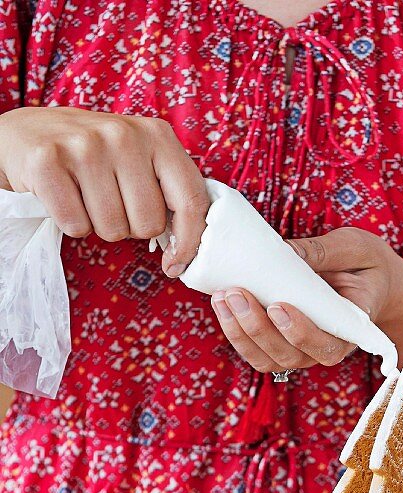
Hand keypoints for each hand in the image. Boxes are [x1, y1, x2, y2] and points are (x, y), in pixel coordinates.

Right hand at [0, 106, 208, 275]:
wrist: (25, 135)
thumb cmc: (93, 157)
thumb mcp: (138, 160)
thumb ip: (168, 191)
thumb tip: (187, 247)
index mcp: (157, 134)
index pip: (191, 200)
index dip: (188, 243)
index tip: (175, 263)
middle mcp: (123, 134)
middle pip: (148, 224)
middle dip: (130, 227)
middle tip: (110, 202)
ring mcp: (84, 145)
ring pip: (112, 229)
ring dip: (98, 225)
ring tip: (85, 196)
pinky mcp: (47, 161)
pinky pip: (76, 226)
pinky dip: (70, 223)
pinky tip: (63, 195)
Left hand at [212, 227, 402, 373]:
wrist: (369, 281)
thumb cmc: (365, 265)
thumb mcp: (355, 249)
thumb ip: (325, 251)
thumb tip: (285, 250)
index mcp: (350, 332)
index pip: (326, 347)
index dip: (300, 333)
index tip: (278, 307)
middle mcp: (324, 349)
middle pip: (288, 356)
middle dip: (258, 328)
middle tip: (236, 293)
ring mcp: (300, 351)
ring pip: (266, 360)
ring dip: (240, 332)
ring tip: (223, 297)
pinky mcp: (280, 345)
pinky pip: (254, 350)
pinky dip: (235, 332)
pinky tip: (221, 303)